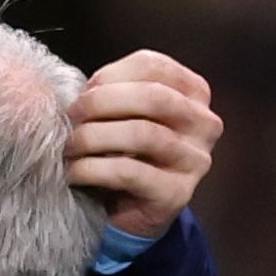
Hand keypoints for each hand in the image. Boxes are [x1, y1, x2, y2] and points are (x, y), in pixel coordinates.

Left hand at [65, 49, 219, 240]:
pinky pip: (130, 173)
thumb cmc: (124, 152)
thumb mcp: (125, 113)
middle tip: (72, 115)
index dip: (111, 75)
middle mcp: (204, 123)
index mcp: (193, 92)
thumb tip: (80, 88)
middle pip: (153, 97)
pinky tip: (76, 172)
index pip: (153, 66)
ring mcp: (195, 160)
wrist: (131, 209)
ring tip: (71, 146)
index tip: (82, 91)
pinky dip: (94, 169)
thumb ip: (114, 90)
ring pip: (143, 134)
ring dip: (95, 137)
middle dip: (102, 102)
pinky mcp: (177, 193)